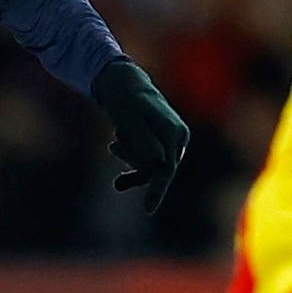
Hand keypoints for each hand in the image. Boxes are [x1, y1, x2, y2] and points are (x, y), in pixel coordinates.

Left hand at [91, 60, 189, 211]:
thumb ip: (144, 138)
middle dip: (134, 163)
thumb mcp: (128, 117)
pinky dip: (132, 163)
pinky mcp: (162, 144)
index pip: (166, 168)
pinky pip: (148, 163)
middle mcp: (178, 138)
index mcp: (174, 132)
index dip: (157, 189)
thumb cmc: (125, 98)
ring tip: (113, 145)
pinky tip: (116, 156)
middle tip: (113, 146)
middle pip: (157, 169)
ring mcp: (171, 142)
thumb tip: (159, 161)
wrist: (123, 83)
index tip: (148, 209)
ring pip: (151, 167)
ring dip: (130, 160)